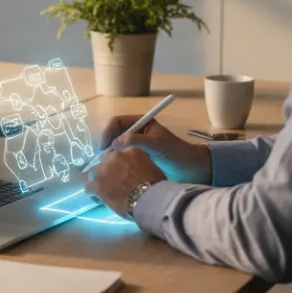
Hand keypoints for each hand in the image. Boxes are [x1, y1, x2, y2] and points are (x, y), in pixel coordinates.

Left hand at [85, 147, 165, 216]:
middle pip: (103, 160)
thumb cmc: (156, 186)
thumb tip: (136, 171)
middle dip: (106, 170)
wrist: (151, 200)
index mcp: (131, 150)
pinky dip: (92, 194)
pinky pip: (88, 187)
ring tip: (103, 190)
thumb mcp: (151, 168)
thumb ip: (140, 164)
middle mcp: (116, 156)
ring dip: (98, 180)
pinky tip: (97, 200)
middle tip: (112, 181)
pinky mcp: (98, 184)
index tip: (120, 171)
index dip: (117, 163)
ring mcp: (105, 169)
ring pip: (93, 172)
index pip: (118, 152)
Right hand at [96, 115, 211, 184]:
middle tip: (101, 158)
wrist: (190, 170)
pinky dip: (115, 162)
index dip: (108, 132)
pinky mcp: (137, 158)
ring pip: (115, 146)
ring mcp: (136, 145)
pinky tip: (113, 171)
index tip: (104, 146)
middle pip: (113, 133)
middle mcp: (137, 131)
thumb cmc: (176, 153)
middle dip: (106, 144)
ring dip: (109, 155)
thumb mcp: (156, 144)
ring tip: (105, 166)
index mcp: (141, 122)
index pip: (117, 122)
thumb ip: (136, 141)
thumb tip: (115, 142)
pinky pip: (121, 157)